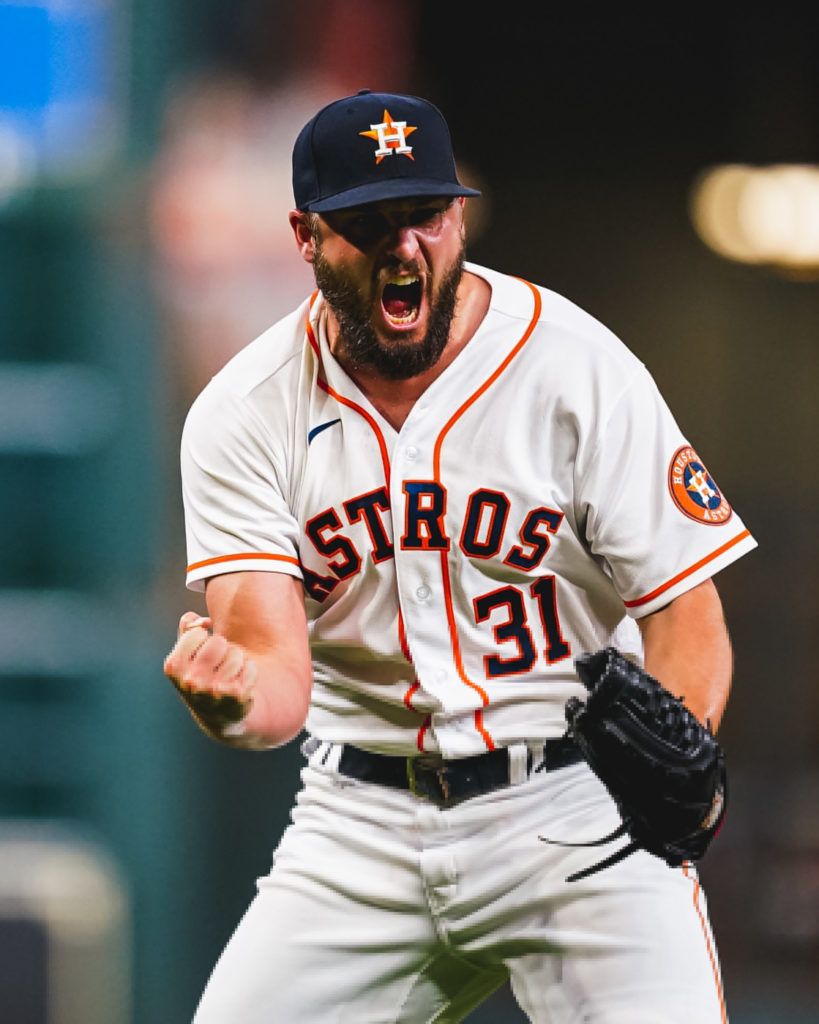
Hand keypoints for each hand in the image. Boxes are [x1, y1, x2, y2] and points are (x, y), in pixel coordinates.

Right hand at [163, 612, 257, 736]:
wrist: (219, 715)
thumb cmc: (202, 675)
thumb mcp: (187, 654)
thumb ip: (188, 628)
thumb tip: (202, 621)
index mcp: (173, 667)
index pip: (197, 632)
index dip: (203, 639)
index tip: (201, 654)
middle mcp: (191, 681)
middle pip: (218, 641)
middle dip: (222, 649)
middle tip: (218, 666)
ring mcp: (213, 691)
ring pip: (236, 653)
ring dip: (237, 661)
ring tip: (229, 675)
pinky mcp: (236, 696)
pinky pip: (251, 667)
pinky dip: (250, 671)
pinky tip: (240, 684)